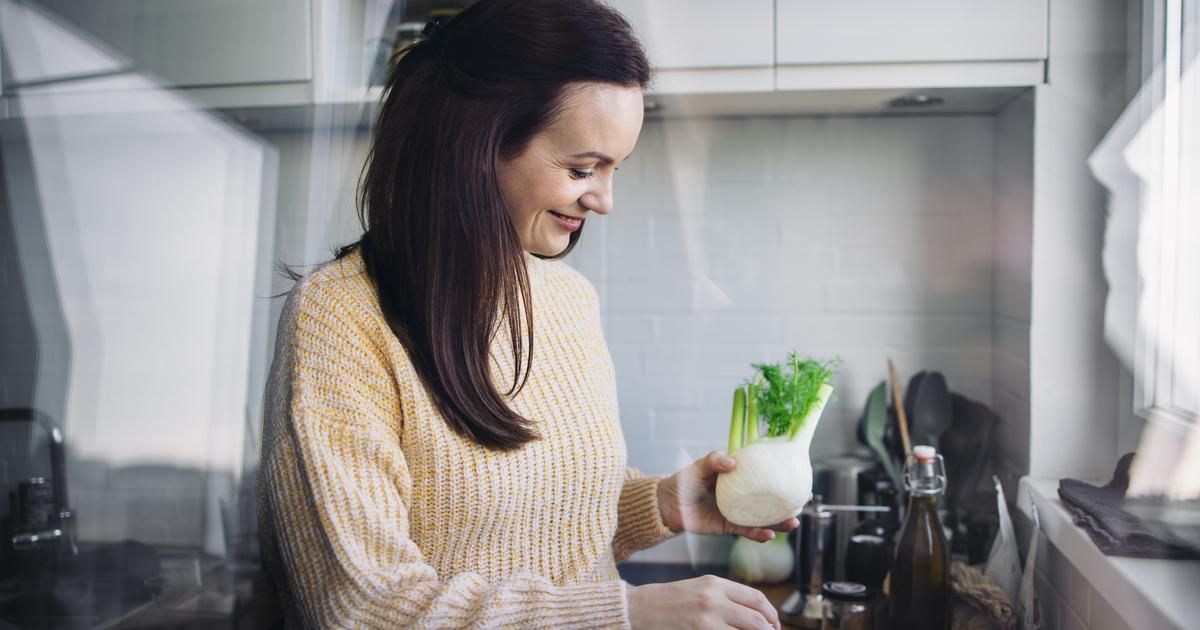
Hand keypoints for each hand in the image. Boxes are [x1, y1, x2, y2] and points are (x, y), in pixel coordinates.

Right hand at [627, 575, 780, 629]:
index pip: (756, 598)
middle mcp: (713, 598)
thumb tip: (754, 613)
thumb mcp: (699, 588)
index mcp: (715, 583)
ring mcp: (706, 618)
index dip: (771, 614)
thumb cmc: (670, 600)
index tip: (773, 624)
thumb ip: (725, 596)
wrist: (639, 608)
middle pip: (757, 619)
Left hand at [657, 451, 798, 541]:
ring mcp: (737, 512)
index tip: (799, 476)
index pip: (764, 474)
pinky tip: (769, 535)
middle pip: (769, 498)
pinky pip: (747, 531)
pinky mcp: (729, 527)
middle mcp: (742, 495)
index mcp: (738, 477)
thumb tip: (732, 463)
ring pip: (763, 518)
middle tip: (803, 501)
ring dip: (779, 522)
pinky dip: (758, 534)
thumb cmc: (684, 481)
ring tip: (793, 524)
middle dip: (788, 502)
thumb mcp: (699, 466)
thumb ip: (714, 461)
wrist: (667, 504)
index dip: (782, 475)